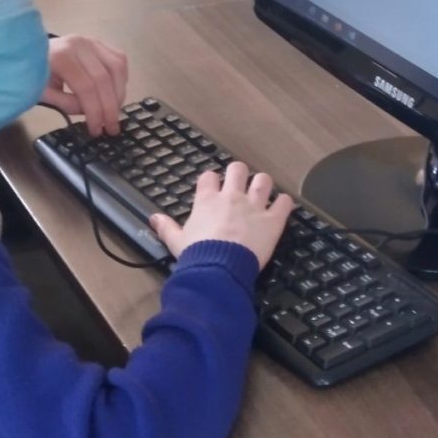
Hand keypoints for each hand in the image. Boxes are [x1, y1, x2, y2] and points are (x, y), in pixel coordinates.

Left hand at [40, 36, 127, 136]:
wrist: (29, 51)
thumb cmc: (34, 73)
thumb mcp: (42, 93)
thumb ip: (66, 104)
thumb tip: (91, 112)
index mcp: (61, 56)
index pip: (86, 87)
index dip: (95, 111)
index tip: (96, 130)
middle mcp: (79, 44)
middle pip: (104, 79)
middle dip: (110, 108)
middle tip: (111, 128)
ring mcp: (91, 41)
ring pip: (117, 68)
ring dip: (119, 94)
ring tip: (114, 112)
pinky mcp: (99, 43)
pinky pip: (119, 60)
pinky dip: (121, 79)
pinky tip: (115, 94)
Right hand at [149, 162, 293, 268]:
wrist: (219, 268)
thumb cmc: (196, 254)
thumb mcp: (176, 241)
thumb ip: (166, 227)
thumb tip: (152, 218)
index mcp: (207, 200)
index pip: (209, 177)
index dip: (211, 181)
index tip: (213, 188)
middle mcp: (231, 197)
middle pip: (237, 169)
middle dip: (239, 174)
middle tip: (239, 185)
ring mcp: (254, 206)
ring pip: (263, 180)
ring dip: (263, 184)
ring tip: (262, 192)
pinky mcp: (272, 220)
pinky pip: (284, 203)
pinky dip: (284, 203)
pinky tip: (282, 206)